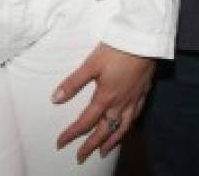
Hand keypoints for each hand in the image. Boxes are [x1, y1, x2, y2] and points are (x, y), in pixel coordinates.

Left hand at [53, 43, 154, 162]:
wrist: (143, 40)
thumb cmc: (116, 50)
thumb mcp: (91, 64)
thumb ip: (73, 83)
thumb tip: (55, 99)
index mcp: (105, 97)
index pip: (85, 122)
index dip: (72, 134)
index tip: (60, 144)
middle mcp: (120, 103)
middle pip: (104, 130)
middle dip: (91, 145)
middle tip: (81, 157)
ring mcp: (133, 99)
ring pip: (122, 127)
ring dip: (111, 141)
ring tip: (104, 152)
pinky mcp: (143, 92)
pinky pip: (135, 116)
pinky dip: (128, 126)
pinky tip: (126, 126)